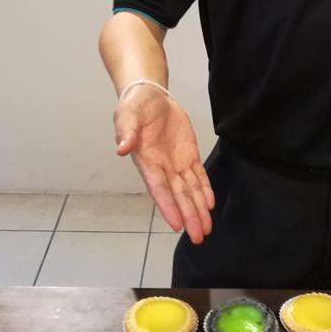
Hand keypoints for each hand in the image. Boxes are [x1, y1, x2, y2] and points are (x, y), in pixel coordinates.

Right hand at [113, 87, 213, 242]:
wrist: (151, 95)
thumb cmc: (135, 106)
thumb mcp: (127, 115)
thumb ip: (126, 132)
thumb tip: (121, 149)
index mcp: (147, 161)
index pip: (159, 188)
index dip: (168, 206)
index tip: (176, 224)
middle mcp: (163, 167)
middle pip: (178, 195)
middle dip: (188, 215)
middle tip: (198, 236)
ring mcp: (177, 162)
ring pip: (190, 190)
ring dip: (198, 209)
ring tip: (206, 228)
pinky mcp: (189, 154)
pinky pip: (198, 175)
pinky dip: (204, 190)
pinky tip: (209, 204)